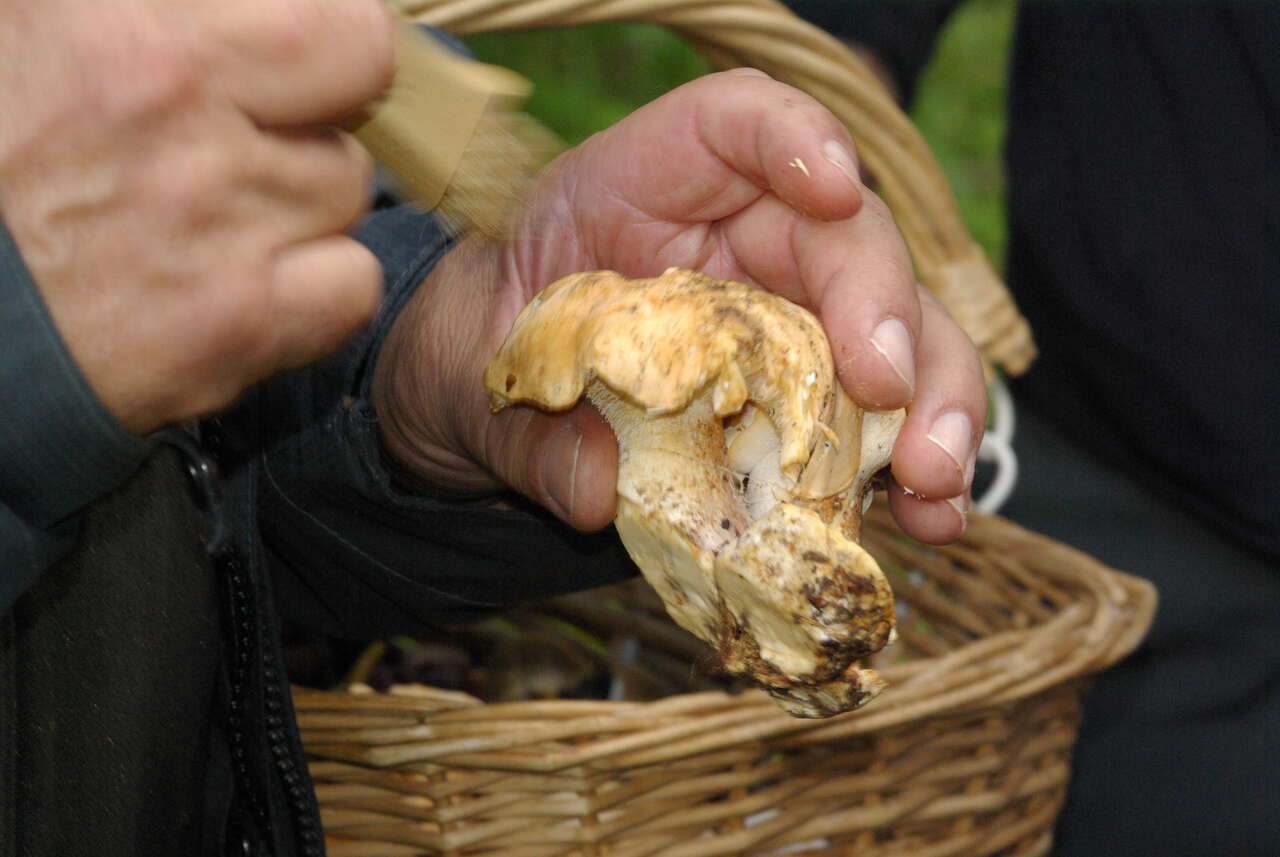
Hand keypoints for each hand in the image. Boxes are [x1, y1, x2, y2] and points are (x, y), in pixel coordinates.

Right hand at [0, 0, 393, 433]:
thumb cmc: (1, 160)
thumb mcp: (46, 29)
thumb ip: (170, 19)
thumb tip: (235, 22)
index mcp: (124, 23)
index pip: (343, 28)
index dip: (328, 53)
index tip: (294, 73)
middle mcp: (172, 106)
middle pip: (353, 99)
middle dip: (309, 118)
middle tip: (242, 143)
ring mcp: (209, 219)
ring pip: (347, 192)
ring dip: (301, 204)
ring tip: (210, 219)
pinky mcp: (232, 324)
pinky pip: (351, 289)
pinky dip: (316, 292)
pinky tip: (242, 286)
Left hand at [375, 71, 986, 543]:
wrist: (499, 399)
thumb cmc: (492, 352)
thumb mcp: (475, 385)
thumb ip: (530, 436)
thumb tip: (600, 492)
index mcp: (643, 188)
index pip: (732, 122)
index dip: (794, 138)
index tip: (835, 186)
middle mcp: (738, 235)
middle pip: (847, 236)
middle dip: (887, 310)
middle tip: (889, 391)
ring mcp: (789, 310)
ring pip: (902, 328)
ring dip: (934, 403)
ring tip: (933, 483)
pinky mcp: (813, 389)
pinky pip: (890, 415)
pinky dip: (917, 466)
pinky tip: (930, 518)